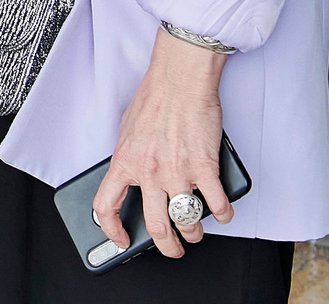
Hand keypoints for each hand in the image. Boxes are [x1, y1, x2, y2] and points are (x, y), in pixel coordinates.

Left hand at [93, 29, 231, 258]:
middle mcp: (149, 172)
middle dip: (166, 246)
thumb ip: (129, 158)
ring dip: (193, 232)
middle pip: (155, 227)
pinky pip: (216, 205)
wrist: (179, 79)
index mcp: (125, 161)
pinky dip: (222, 214)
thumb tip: (133, 179)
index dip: (111, 229)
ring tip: (195, 230)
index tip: (121, 240)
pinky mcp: (204, 168)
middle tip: (173, 248)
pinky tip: (221, 213)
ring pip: (186, 222)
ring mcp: (177, 172)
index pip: (106, 206)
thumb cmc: (155, 98)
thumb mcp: (127, 131)